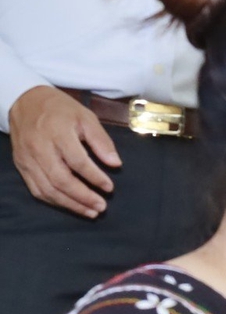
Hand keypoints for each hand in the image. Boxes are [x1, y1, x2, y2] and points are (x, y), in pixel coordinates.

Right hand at [8, 85, 120, 216]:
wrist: (24, 102)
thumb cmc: (60, 110)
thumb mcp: (85, 117)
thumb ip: (101, 141)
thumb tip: (116, 164)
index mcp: (56, 133)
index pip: (77, 161)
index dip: (94, 177)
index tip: (110, 188)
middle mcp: (39, 148)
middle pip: (60, 179)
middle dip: (83, 196)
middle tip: (102, 206)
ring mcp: (28, 158)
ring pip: (47, 189)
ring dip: (70, 204)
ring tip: (91, 212)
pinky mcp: (21, 165)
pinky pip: (36, 189)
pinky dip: (54, 201)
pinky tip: (71, 205)